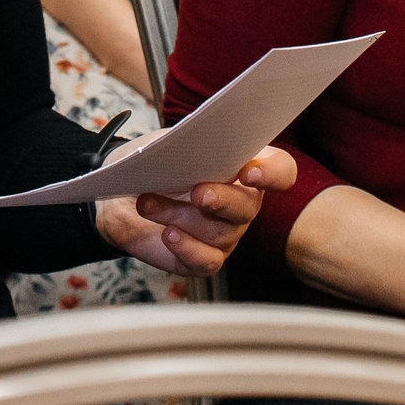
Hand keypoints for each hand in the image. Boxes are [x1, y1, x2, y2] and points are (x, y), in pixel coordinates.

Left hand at [94, 148, 294, 275]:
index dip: (272, 173)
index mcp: (245, 165)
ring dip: (180, 215)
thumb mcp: (170, 144)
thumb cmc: (155, 164)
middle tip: (198, 193)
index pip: (281, 171)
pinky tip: (167, 234)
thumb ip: (187, 144)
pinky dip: (186, 247)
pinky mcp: (206, 258)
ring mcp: (227, 234)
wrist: (123, 196)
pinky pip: (207, 260)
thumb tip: (193, 144)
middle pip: (249, 206)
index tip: (249, 172)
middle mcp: (243, 202)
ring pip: (219, 233)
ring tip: (148, 203)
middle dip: (223, 199)